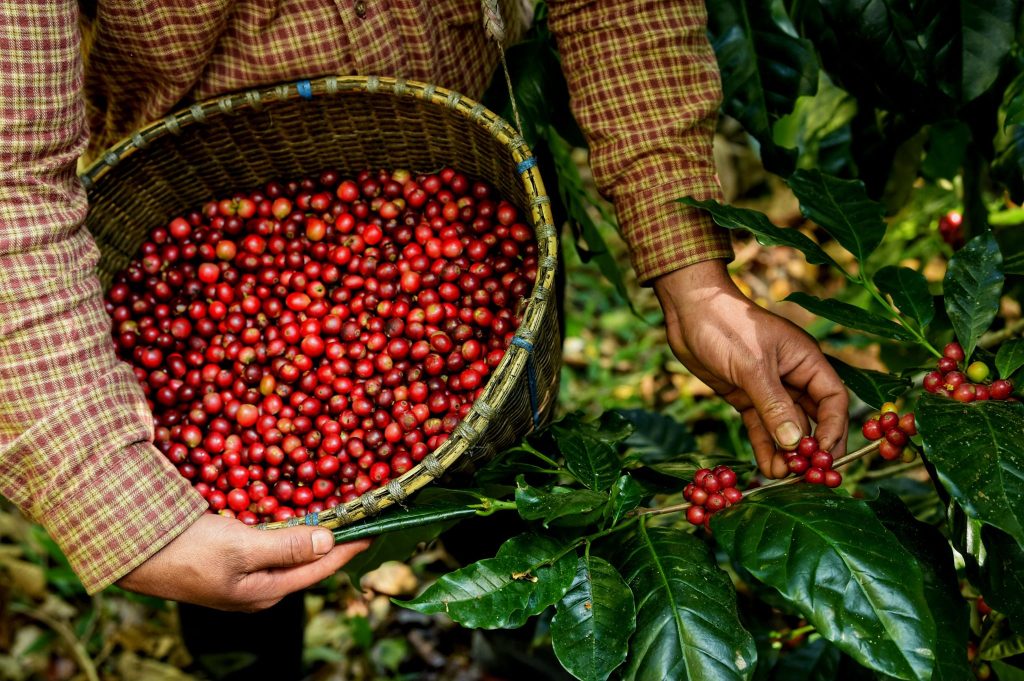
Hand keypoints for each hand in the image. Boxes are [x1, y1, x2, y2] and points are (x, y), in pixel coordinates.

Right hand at [117, 513, 369, 610]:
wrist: (131, 549)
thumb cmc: (187, 551)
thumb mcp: (241, 548)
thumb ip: (287, 547)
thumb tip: (329, 542)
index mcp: (265, 592)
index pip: (320, 569)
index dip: (349, 548)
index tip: (374, 529)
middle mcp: (259, 588)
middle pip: (307, 563)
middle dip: (334, 540)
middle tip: (358, 516)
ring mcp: (243, 575)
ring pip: (288, 551)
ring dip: (310, 532)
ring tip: (336, 512)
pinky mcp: (228, 559)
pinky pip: (268, 542)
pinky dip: (285, 527)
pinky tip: (293, 512)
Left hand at [653, 260, 848, 477]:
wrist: (689, 312)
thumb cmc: (726, 326)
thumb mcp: (752, 366)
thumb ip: (774, 405)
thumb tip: (796, 443)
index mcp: (806, 361)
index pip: (833, 400)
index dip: (834, 429)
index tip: (824, 456)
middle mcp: (793, 377)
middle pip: (814, 418)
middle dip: (813, 447)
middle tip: (811, 476)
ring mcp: (769, 389)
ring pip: (786, 427)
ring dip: (787, 453)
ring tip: (784, 478)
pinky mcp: (746, 397)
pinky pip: (762, 427)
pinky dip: (765, 447)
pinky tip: (767, 469)